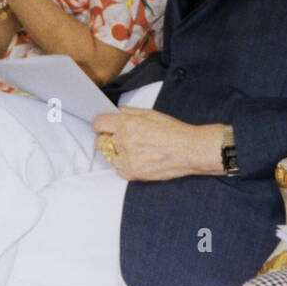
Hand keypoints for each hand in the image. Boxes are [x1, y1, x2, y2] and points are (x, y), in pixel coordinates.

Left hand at [91, 109, 223, 180]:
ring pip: (108, 156)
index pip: (99, 124)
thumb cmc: (172, 130)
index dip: (100, 124)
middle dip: (105, 138)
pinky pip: (118, 169)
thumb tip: (115, 112)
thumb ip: (128, 112)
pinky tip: (136, 159)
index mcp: (126, 124)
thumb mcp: (149, 113)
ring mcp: (126, 160)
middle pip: (99, 141)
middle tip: (116, 137)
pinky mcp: (132, 174)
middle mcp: (123, 142)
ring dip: (115, 152)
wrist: (188, 150)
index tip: (102, 126)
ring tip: (131, 149)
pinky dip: (123, 165)